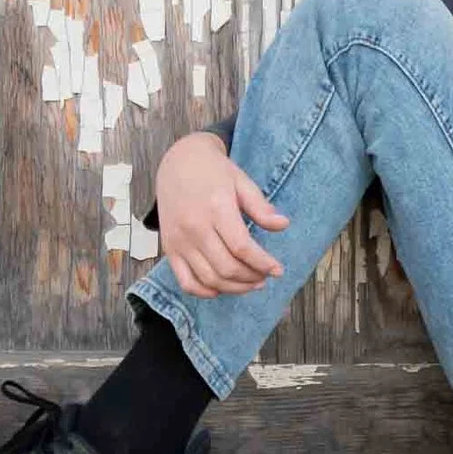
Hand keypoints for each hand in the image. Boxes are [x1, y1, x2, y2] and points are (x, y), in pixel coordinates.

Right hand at [155, 130, 289, 297]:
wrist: (177, 161)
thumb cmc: (213, 171)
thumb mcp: (241, 181)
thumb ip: (260, 207)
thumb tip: (283, 225)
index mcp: (216, 208)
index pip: (242, 247)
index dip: (262, 263)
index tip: (278, 270)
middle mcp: (194, 227)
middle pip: (226, 267)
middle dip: (251, 278)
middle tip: (266, 276)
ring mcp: (179, 240)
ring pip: (208, 279)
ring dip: (233, 288)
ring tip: (251, 284)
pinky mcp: (169, 248)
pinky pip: (185, 281)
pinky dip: (204, 291)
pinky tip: (221, 289)